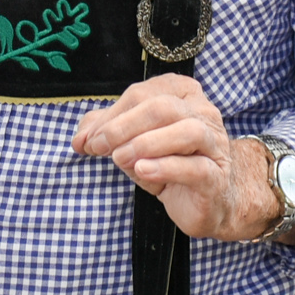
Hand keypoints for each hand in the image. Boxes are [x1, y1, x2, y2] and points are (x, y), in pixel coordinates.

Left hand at [70, 76, 279, 241]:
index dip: (112, 114)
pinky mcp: (216, 175)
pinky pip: (195, 167)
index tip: (89, 140)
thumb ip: (108, 133)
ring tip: (120, 158)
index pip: (143, 94)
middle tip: (99, 146)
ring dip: (145, 143)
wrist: (209, 200)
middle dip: (123, 126)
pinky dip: (165, 167)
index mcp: (182, 94)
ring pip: (186, 130)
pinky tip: (143, 171)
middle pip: (162, 107)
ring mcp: (214, 144)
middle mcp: (203, 113)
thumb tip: (79, 139)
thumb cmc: (171, 164)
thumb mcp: (135, 144)